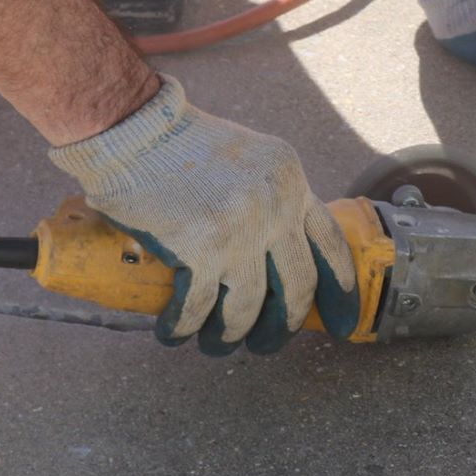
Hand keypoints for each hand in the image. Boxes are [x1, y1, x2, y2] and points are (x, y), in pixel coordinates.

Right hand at [49, 77, 359, 354]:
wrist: (135, 130)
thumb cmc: (180, 143)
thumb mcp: (249, 159)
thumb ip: (270, 197)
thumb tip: (275, 252)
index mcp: (291, 183)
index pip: (330, 246)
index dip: (339, 291)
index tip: (340, 323)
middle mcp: (276, 208)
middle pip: (296, 287)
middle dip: (282, 326)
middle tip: (267, 345)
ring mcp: (241, 232)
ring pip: (249, 308)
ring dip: (231, 335)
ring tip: (215, 344)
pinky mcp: (202, 250)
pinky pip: (199, 308)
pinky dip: (185, 327)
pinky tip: (174, 332)